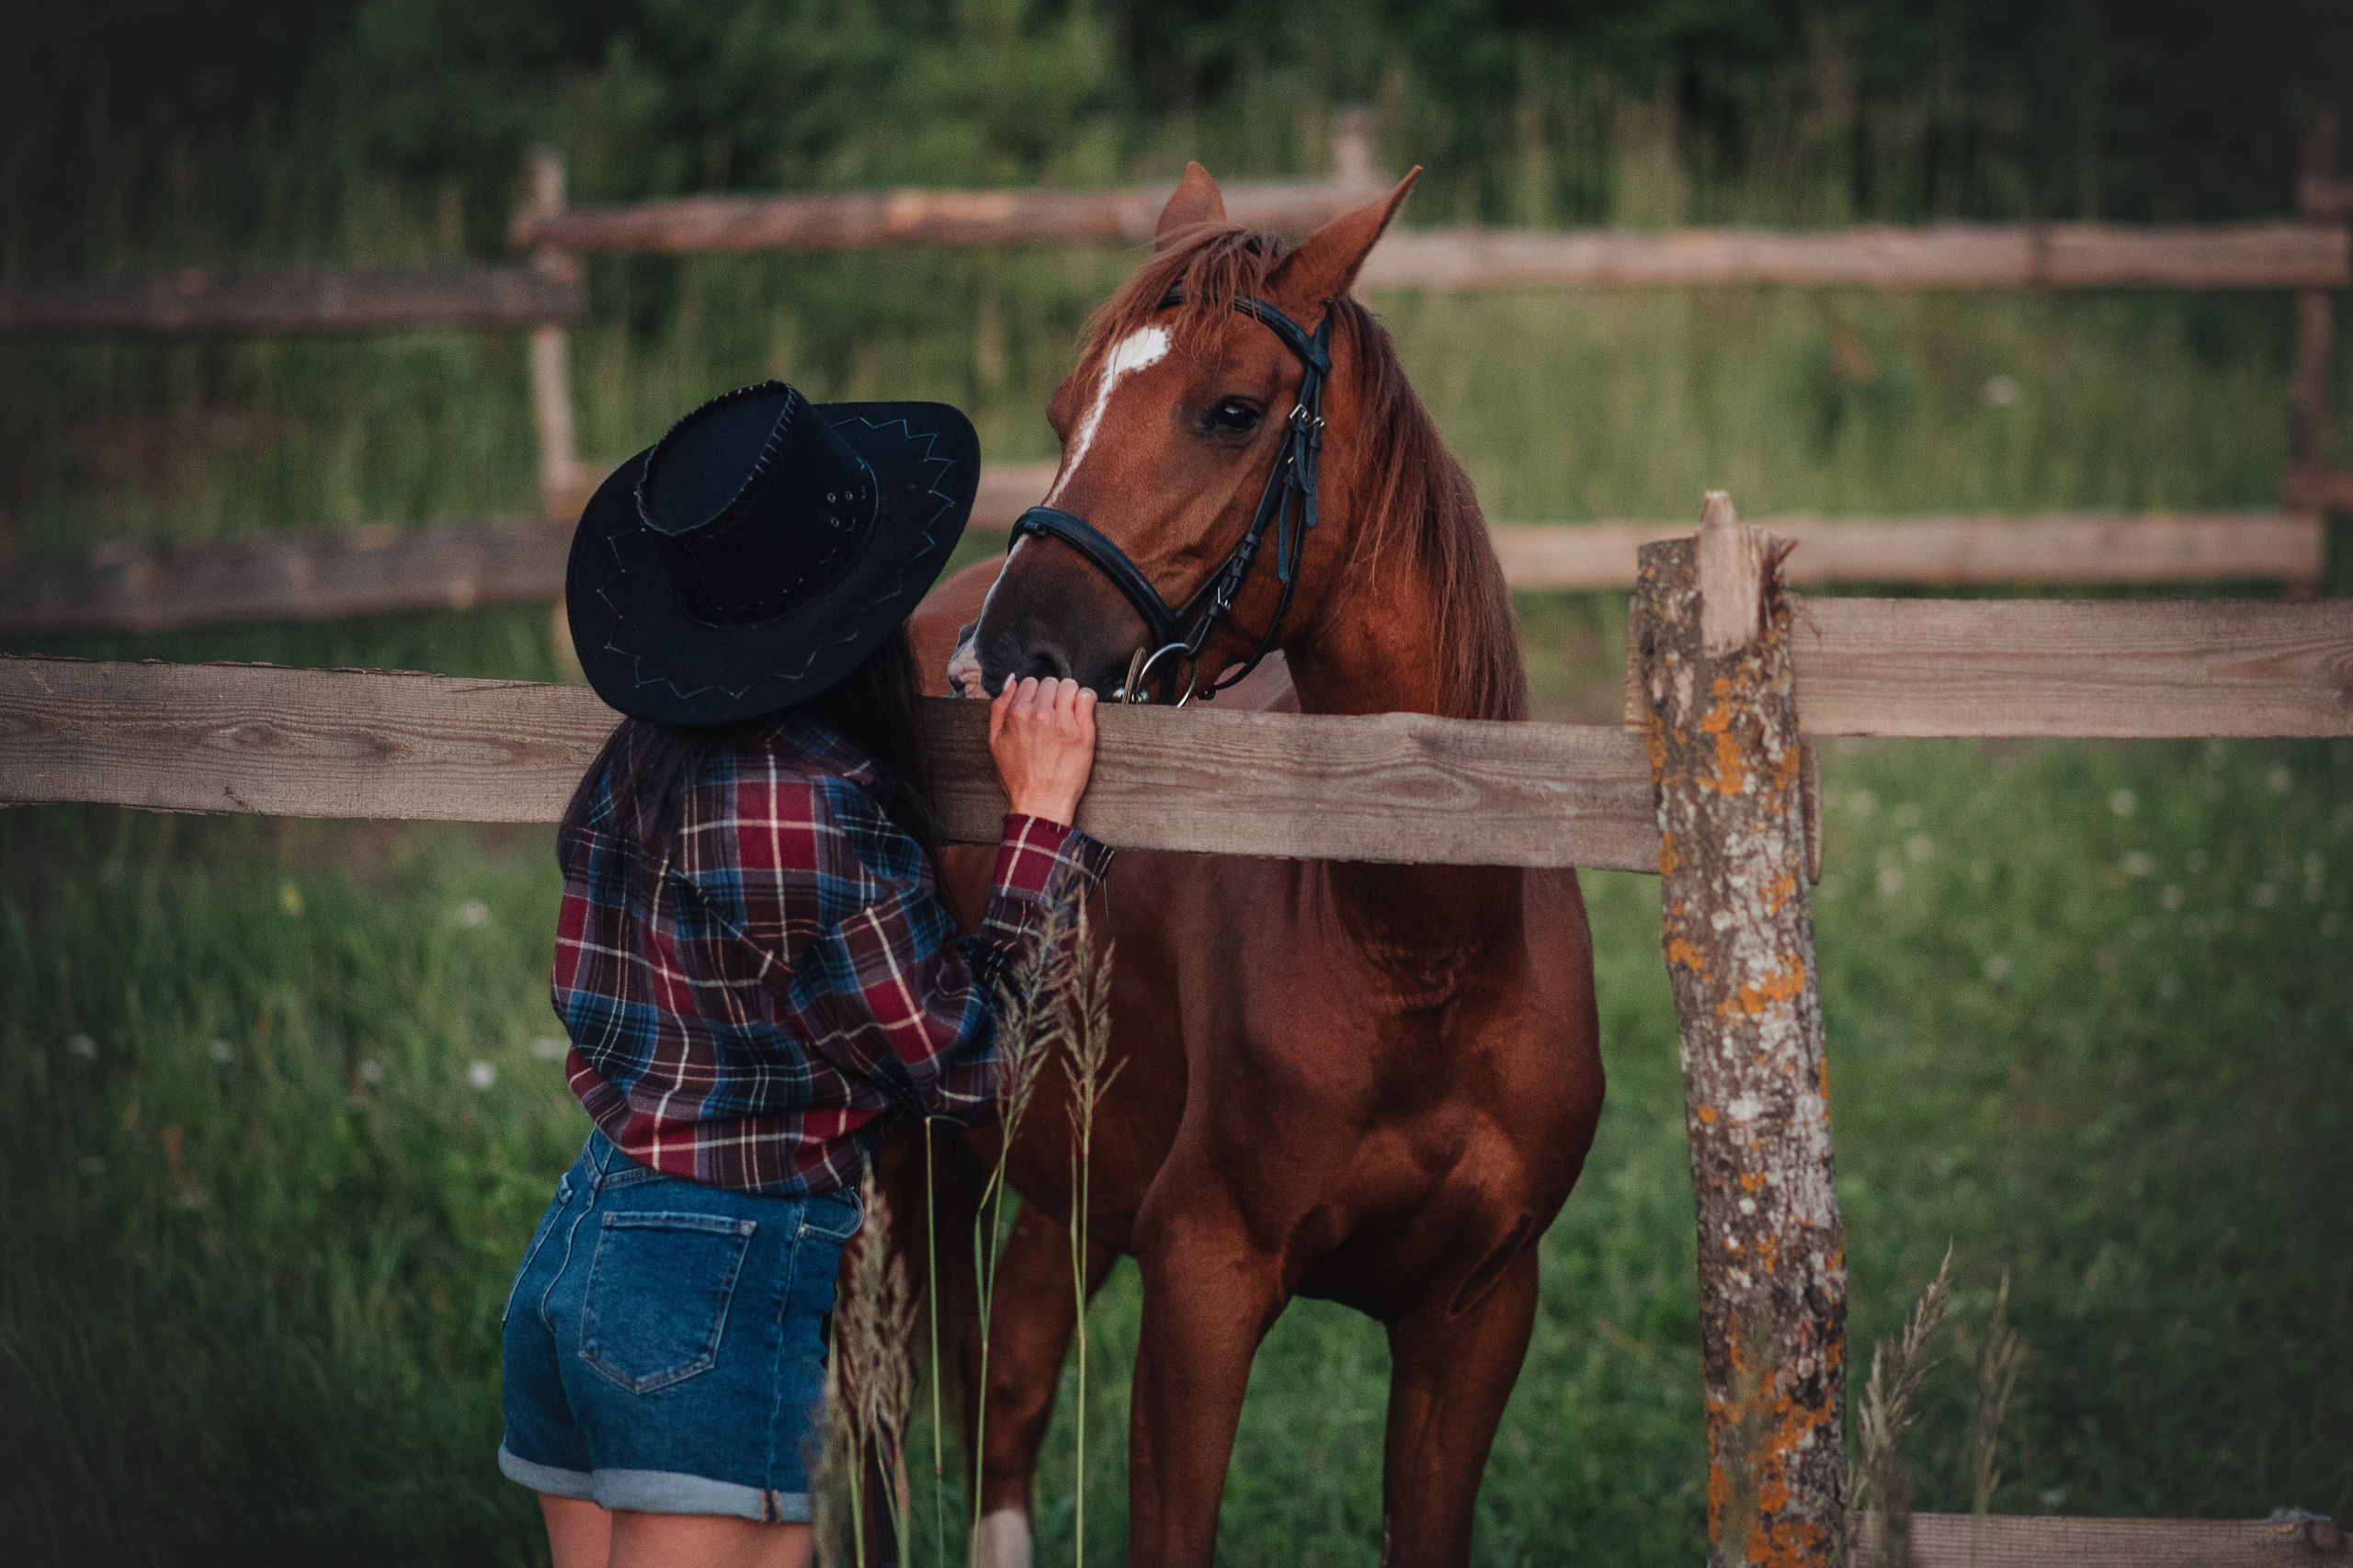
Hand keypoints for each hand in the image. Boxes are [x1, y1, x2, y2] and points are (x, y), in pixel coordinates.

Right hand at [988, 676, 1097, 826]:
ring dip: (1069, 695)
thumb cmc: (1019, 778)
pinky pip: (1088, 697)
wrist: (1040, 803)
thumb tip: (1011, 681)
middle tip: (1053, 712)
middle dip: (1051, 694)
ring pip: (1070, 686)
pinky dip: (1085, 699)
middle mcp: (1040, 715)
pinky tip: (1080, 711)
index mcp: (1017, 714)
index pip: (1030, 682)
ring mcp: (1063, 723)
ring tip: (1067, 711)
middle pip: (1050, 683)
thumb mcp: (995, 742)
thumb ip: (999, 708)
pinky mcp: (1083, 732)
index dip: (1034, 694)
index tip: (1038, 706)